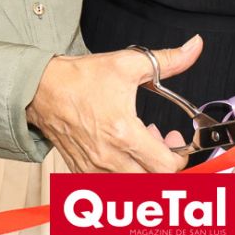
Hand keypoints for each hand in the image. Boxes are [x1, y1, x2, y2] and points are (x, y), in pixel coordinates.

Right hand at [27, 35, 202, 173]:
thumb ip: (168, 60)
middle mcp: (109, 157)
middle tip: (160, 141)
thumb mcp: (128, 63)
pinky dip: (123, 174)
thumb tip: (194, 48)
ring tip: (140, 146)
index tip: (175, 138)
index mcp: (123, 133)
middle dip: (164, 163)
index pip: (166, 166)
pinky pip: (110, 187)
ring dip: (143, 170)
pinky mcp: (82, 172)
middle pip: (154, 181)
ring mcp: (94, 168)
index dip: (180, 155)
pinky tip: (121, 152)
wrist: (41, 89)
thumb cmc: (79, 79)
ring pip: (133, 187)